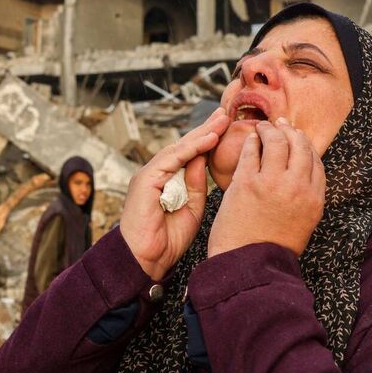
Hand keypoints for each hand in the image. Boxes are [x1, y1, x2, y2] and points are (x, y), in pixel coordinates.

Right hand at [119, 106, 229, 280]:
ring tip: (221, 121)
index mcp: (167, 181)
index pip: (189, 155)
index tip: (226, 128)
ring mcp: (149, 175)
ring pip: (179, 149)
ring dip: (201, 134)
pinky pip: (172, 159)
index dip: (207, 140)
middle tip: (225, 113)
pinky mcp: (146, 179)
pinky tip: (209, 138)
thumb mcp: (191, 208)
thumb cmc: (166, 240)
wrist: (145, 259)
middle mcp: (156, 174)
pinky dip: (191, 148)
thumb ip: (197, 184)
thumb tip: (205, 160)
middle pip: (184, 146)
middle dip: (206, 129)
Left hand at [208, 118, 325, 257]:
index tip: (298, 140)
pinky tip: (249, 139)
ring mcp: (272, 183)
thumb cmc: (270, 249)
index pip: (316, 162)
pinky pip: (251, 151)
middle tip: (281, 125)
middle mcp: (298, 188)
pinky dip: (251, 141)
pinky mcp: (247, 183)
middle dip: (291, 131)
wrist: (248, 266)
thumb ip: (305, 201)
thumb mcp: (302, 225)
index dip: (306, 147)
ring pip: (277, 142)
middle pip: (300, 146)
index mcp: (314, 200)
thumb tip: (301, 180)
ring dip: (270, 130)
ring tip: (263, 127)